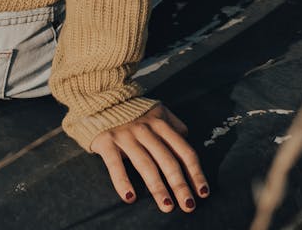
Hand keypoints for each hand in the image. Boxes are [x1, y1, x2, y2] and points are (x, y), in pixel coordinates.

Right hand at [89, 102, 209, 213]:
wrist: (99, 96)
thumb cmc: (131, 110)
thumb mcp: (156, 110)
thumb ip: (173, 123)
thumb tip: (187, 137)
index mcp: (160, 123)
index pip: (183, 150)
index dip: (195, 172)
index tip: (202, 192)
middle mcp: (145, 129)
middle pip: (167, 160)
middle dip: (179, 185)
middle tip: (188, 206)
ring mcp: (126, 135)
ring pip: (146, 164)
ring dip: (158, 187)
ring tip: (167, 206)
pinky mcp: (107, 141)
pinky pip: (115, 164)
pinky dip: (123, 182)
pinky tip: (130, 198)